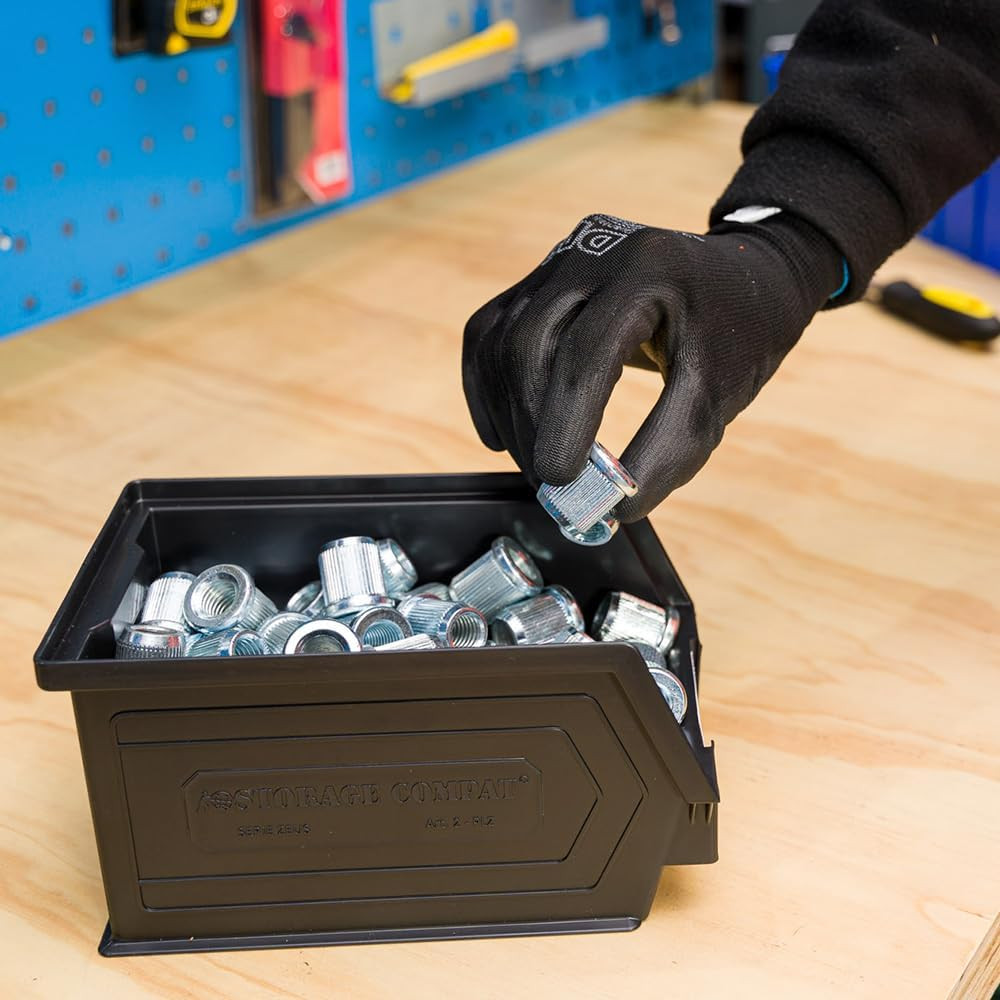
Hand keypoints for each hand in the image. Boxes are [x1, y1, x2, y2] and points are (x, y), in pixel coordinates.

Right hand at [462, 212, 842, 519]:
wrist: (740, 276)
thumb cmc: (737, 333)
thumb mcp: (721, 392)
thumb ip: (672, 448)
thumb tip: (614, 509)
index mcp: (647, 270)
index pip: (586, 352)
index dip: (565, 423)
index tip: (561, 480)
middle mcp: (592, 253)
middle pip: (528, 344)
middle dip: (532, 425)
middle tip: (550, 484)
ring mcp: (558, 260)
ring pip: (500, 340)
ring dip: (508, 414)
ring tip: (535, 465)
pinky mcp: (538, 279)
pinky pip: (489, 333)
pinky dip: (487, 388)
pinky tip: (503, 433)